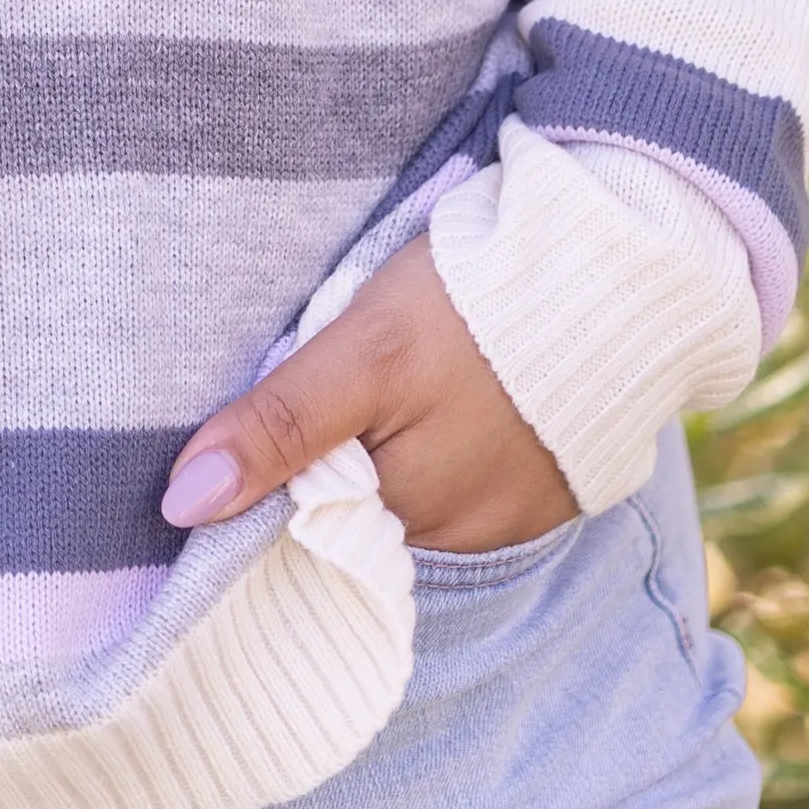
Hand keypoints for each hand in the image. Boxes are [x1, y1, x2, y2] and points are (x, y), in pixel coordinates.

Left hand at [161, 233, 577, 552]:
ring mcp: (510, 515)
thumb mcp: (363, 351)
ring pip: (408, 486)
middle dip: (332, 451)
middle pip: (354, 502)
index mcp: (403, 514)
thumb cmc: (480, 305)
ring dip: (390, 442)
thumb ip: (280, 426)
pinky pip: (467, 474)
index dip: (270, 466)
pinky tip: (455, 383)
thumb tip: (182, 507)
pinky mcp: (547, 485)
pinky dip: (447, 436)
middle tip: (346, 369)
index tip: (262, 414)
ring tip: (405, 370)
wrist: (625, 271)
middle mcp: (459, 537)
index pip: (300, 516)